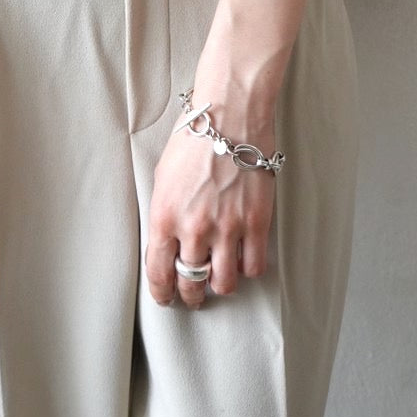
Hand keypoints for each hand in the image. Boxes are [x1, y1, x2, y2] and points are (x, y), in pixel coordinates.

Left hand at [144, 90, 278, 309]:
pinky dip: (247, 268)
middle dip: (191, 294)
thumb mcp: (163, 178)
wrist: (230, 117)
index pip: (159, 273)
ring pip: (224, 283)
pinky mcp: (257, 223)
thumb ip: (165, 214)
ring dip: (220, 285)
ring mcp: (228, 228)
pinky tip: (243, 258)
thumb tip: (168, 243)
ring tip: (219, 278)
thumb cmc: (194, 141)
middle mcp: (194, 229)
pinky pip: (253, 266)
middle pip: (192, 283)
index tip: (167, 299)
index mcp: (165, 217)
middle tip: (194, 295)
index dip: (163, 293)